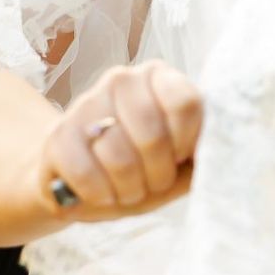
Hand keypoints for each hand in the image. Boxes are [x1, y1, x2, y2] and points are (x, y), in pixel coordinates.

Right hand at [39, 60, 203, 219]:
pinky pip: (86, 173)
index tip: (179, 160)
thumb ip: (199, 157)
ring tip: (125, 192)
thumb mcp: (178, 167)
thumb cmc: (138, 172)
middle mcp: (122, 80)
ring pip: (119, 157)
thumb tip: (216, 158)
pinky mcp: (58, 134)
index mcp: (159, 79)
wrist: (80, 183)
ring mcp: (86, 103)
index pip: (185, 103)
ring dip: (127, 190)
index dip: (186, 143)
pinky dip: (99, 195)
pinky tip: (100, 194)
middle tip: (150, 185)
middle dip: (155, 176)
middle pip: (153, 136)